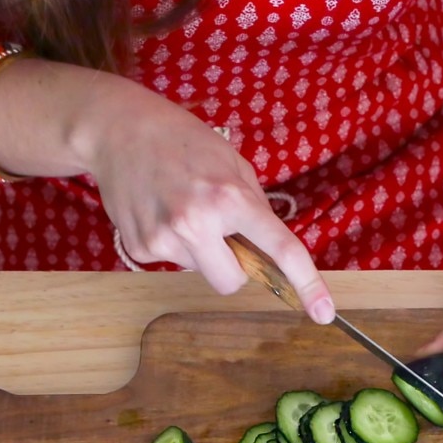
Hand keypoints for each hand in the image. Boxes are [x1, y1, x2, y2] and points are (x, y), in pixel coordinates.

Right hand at [81, 85, 334, 322]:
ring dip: (202, 251)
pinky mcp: (139, 248)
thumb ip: (256, 208)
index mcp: (231, 198)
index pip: (280, 249)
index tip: (323, 311)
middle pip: (233, 282)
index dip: (307, 283)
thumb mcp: (234, 165)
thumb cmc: (186, 142)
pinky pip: (172, 262)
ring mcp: (164, 239)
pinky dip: (173, 245)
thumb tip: (271, 250)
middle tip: (222, 232)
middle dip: (235, 266)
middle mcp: (197, 223)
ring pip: (202, 271)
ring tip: (183, 210)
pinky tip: (161, 212)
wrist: (120, 130)